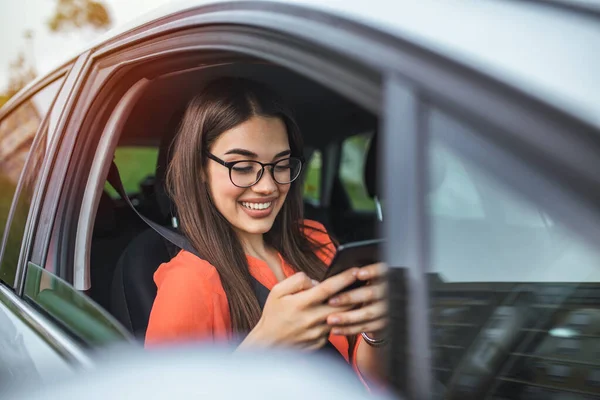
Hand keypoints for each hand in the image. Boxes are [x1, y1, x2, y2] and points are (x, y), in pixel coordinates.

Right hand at [240, 268, 358, 349]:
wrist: (268, 343)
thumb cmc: (273, 315)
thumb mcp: (277, 291)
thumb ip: (297, 281)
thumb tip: (315, 281)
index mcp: (301, 304)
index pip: (327, 288)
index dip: (343, 279)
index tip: (355, 271)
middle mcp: (311, 319)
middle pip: (342, 305)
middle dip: (354, 294)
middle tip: (361, 284)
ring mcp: (317, 333)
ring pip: (341, 318)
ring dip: (349, 307)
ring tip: (353, 297)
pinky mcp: (320, 342)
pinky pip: (334, 328)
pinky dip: (338, 320)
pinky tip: (337, 314)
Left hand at [325, 262, 387, 336]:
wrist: (379, 313)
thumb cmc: (363, 291)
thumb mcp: (362, 282)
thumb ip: (348, 280)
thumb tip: (322, 280)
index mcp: (383, 278)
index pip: (381, 272)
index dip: (372, 272)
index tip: (358, 274)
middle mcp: (388, 293)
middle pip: (370, 294)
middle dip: (349, 297)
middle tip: (331, 301)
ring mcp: (387, 310)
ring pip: (367, 313)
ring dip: (347, 317)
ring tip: (330, 319)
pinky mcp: (382, 324)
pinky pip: (365, 327)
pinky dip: (349, 329)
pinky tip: (335, 329)